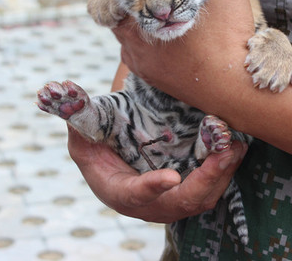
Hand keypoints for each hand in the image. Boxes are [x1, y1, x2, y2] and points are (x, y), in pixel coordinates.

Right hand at [67, 125, 247, 221]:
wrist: (118, 157)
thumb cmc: (99, 145)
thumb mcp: (84, 133)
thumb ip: (77, 116)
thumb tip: (56, 89)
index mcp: (119, 191)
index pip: (134, 195)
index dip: (150, 189)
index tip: (168, 177)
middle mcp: (149, 203)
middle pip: (180, 202)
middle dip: (204, 180)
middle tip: (223, 154)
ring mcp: (172, 199)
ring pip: (202, 197)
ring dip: (221, 174)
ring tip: (235, 147)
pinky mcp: (189, 189)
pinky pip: (211, 186)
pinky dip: (225, 170)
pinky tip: (236, 146)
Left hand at [112, 0, 255, 103]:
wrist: (237, 91)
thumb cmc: (230, 41)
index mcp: (143, 22)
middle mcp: (134, 47)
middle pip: (116, 17)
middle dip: (126, 0)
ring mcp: (142, 66)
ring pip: (126, 36)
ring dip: (133, 22)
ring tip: (149, 6)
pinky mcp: (153, 80)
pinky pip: (137, 56)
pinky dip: (143, 42)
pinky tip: (161, 33)